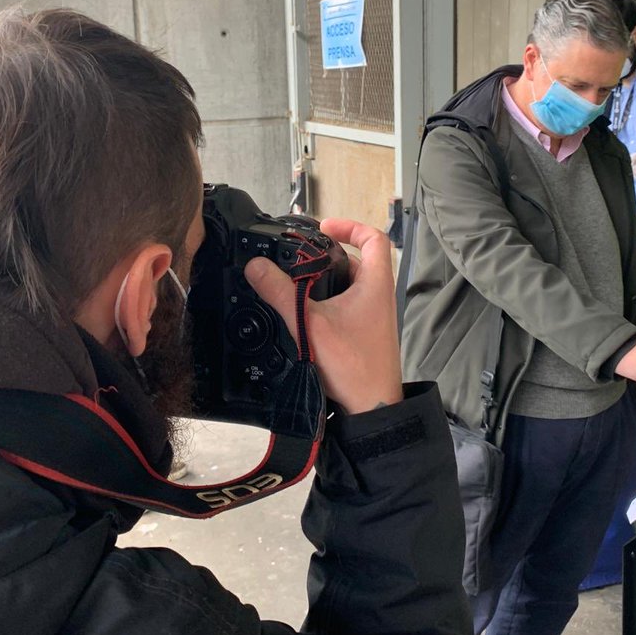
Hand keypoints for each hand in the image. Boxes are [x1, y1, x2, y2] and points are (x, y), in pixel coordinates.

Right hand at [244, 219, 402, 414]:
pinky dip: (328, 301)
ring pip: (350, 285)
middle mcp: (378, 296)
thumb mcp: (310, 324)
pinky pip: (347, 306)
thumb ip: (280, 293)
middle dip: (328, 255)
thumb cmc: (355, 368)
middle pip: (358, 260)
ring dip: (327, 280)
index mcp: (375, 284)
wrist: (372, 408)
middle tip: (301, 257)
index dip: (350, 226)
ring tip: (298, 284)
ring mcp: (374, 316)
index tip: (324, 228)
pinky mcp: (365, 333)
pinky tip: (307, 313)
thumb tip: (257, 267)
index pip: (373, 237)